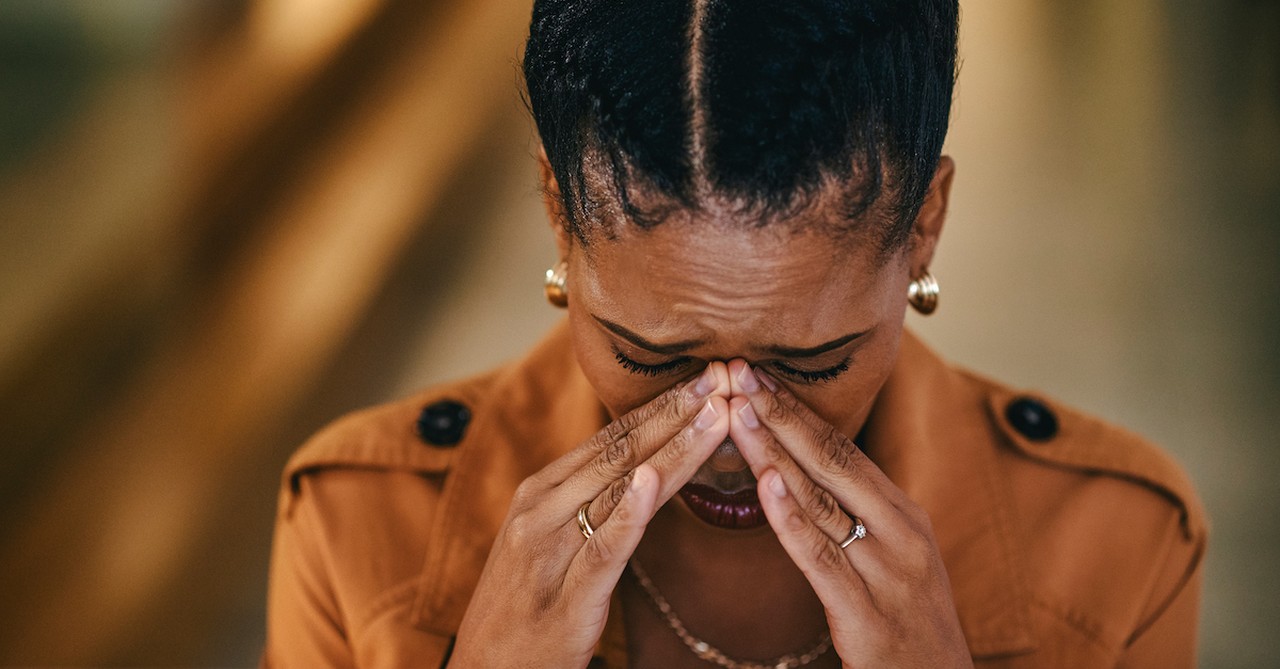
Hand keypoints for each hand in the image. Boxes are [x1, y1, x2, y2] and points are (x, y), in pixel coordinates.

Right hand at [450, 363, 730, 667]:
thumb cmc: (524, 611)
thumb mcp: (547, 543)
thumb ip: (587, 503)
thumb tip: (640, 465)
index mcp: (540, 492)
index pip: (611, 438)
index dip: (662, 406)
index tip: (706, 377)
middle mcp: (540, 510)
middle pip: (620, 451)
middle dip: (676, 412)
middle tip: (724, 376)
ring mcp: (549, 551)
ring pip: (620, 488)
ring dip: (672, 448)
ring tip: (715, 413)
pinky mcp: (565, 598)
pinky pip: (603, 548)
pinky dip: (630, 512)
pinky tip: (654, 480)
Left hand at [725, 360, 971, 668]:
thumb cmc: (909, 627)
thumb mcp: (895, 560)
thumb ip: (858, 517)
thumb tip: (805, 472)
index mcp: (904, 514)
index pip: (843, 449)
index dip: (797, 409)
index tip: (757, 373)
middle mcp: (900, 532)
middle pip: (832, 460)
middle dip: (780, 412)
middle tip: (738, 370)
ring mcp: (886, 571)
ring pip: (820, 499)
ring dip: (773, 450)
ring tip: (736, 411)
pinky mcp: (867, 614)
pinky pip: (821, 558)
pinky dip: (792, 518)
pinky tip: (767, 484)